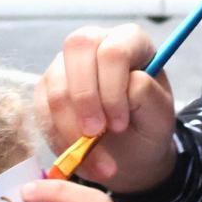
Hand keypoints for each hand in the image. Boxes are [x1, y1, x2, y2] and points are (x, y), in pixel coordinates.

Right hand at [36, 24, 176, 191]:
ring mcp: (66, 64)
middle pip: (77, 49)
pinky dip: (58, 139)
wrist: (129, 151)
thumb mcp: (159, 116)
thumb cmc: (147, 126)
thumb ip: (148, 95)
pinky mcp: (46, 88)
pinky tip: (79, 157)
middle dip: (84, 98)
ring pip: (56, 86)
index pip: (114, 50)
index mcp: (130, 41)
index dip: (113, 88)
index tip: (119, 124)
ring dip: (71, 128)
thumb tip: (130, 81)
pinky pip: (42, 110)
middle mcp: (96, 43)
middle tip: (95, 134)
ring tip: (94, 160)